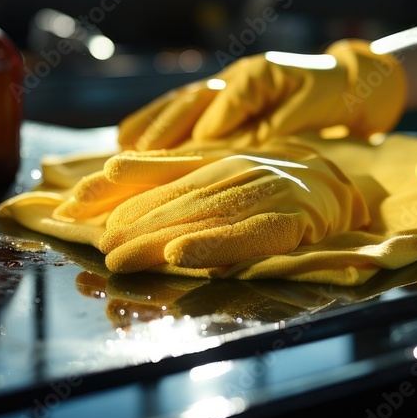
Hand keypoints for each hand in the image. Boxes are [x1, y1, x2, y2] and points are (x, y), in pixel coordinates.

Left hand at [58, 142, 370, 272]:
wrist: (337, 187)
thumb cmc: (267, 183)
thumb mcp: (217, 167)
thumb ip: (167, 169)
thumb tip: (110, 167)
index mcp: (216, 161)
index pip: (161, 182)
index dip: (120, 199)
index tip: (79, 214)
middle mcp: (238, 173)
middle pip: (179, 203)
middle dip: (135, 227)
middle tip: (101, 250)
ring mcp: (266, 196)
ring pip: (206, 218)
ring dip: (161, 238)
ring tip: (123, 256)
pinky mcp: (293, 222)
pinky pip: (250, 235)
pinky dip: (215, 245)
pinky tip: (185, 255)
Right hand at [117, 39, 405, 150]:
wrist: (351, 81)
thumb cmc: (334, 96)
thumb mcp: (307, 111)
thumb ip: (268, 126)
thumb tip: (221, 144)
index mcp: (257, 75)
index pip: (219, 106)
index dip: (197, 135)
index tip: (175, 161)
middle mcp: (236, 76)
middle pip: (190, 102)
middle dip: (161, 131)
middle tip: (132, 156)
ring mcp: (229, 84)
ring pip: (181, 104)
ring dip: (151, 125)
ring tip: (121, 148)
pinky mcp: (226, 97)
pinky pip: (186, 108)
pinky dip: (158, 122)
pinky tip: (133, 138)